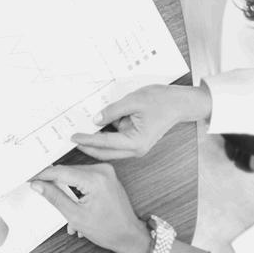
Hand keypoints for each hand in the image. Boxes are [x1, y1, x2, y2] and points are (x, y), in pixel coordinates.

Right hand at [31, 159, 151, 252]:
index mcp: (95, 179)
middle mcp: (102, 170)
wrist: (129, 235)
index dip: (42, 175)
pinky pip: (84, 179)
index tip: (29, 178)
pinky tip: (76, 208)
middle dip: (54, 185)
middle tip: (40, 193)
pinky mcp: (106, 176)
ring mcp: (106, 172)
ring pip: (74, 176)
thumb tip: (38, 185)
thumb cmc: (108, 229)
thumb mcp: (75, 216)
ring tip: (66, 211)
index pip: (60, 172)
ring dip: (66, 192)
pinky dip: (76, 192)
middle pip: (67, 172)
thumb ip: (54, 197)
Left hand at [65, 83, 207, 162]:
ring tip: (81, 132)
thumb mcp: (133, 101)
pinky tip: (96, 127)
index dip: (87, 139)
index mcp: (135, 142)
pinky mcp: (136, 141)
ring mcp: (136, 146)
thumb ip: (112, 111)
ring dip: (97, 142)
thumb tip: (95, 119)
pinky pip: (117, 140)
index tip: (73, 136)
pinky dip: (106, 136)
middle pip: (106, 152)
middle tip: (72, 139)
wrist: (180, 103)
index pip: (105, 143)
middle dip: (88, 147)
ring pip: (110, 148)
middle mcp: (135, 149)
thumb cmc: (162, 101)